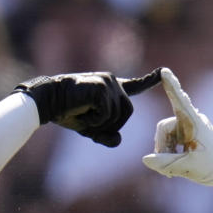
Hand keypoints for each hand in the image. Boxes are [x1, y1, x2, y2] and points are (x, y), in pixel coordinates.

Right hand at [15, 69, 160, 146]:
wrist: (49, 101)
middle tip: (90, 124)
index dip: (149, 81)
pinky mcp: (102, 87)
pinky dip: (94, 120)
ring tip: (82, 114)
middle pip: (127, 112)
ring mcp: (108, 82)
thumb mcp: (91, 129)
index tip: (163, 72)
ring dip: (100, 123)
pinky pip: (107, 113)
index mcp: (111, 88)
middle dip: (111, 125)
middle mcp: (113, 82)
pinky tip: (81, 111)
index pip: (135, 85)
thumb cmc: (68, 113)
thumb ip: (107, 136)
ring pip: (118, 115)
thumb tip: (119, 140)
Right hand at [142, 68, 212, 197]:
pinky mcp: (185, 134)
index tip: (164, 71)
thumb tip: (146, 159)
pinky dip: (169, 155)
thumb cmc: (212, 167)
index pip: (181, 101)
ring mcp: (187, 127)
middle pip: (164, 129)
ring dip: (165, 154)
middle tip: (167, 171)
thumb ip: (165, 163)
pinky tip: (173, 169)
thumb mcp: (187, 166)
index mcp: (195, 122)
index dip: (171, 86)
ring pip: (165, 137)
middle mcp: (190, 121)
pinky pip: (169, 141)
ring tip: (172, 172)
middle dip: (162, 149)